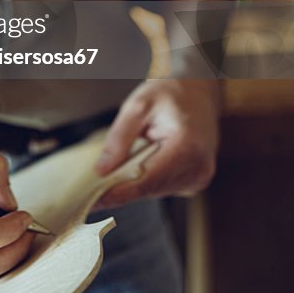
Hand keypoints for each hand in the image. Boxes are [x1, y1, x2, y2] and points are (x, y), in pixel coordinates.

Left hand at [94, 79, 219, 207]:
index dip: (119, 193)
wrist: (198, 91)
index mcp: (187, 146)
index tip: (95, 200)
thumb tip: (102, 170)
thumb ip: (119, 138)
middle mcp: (198, 167)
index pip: (147, 180)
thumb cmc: (170, 94)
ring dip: (134, 183)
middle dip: (121, 188)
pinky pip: (164, 187)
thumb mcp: (138, 106)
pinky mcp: (196, 180)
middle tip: (93, 188)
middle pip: (151, 189)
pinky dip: (148, 179)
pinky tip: (140, 163)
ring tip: (118, 167)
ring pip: (156, 191)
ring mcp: (200, 177)